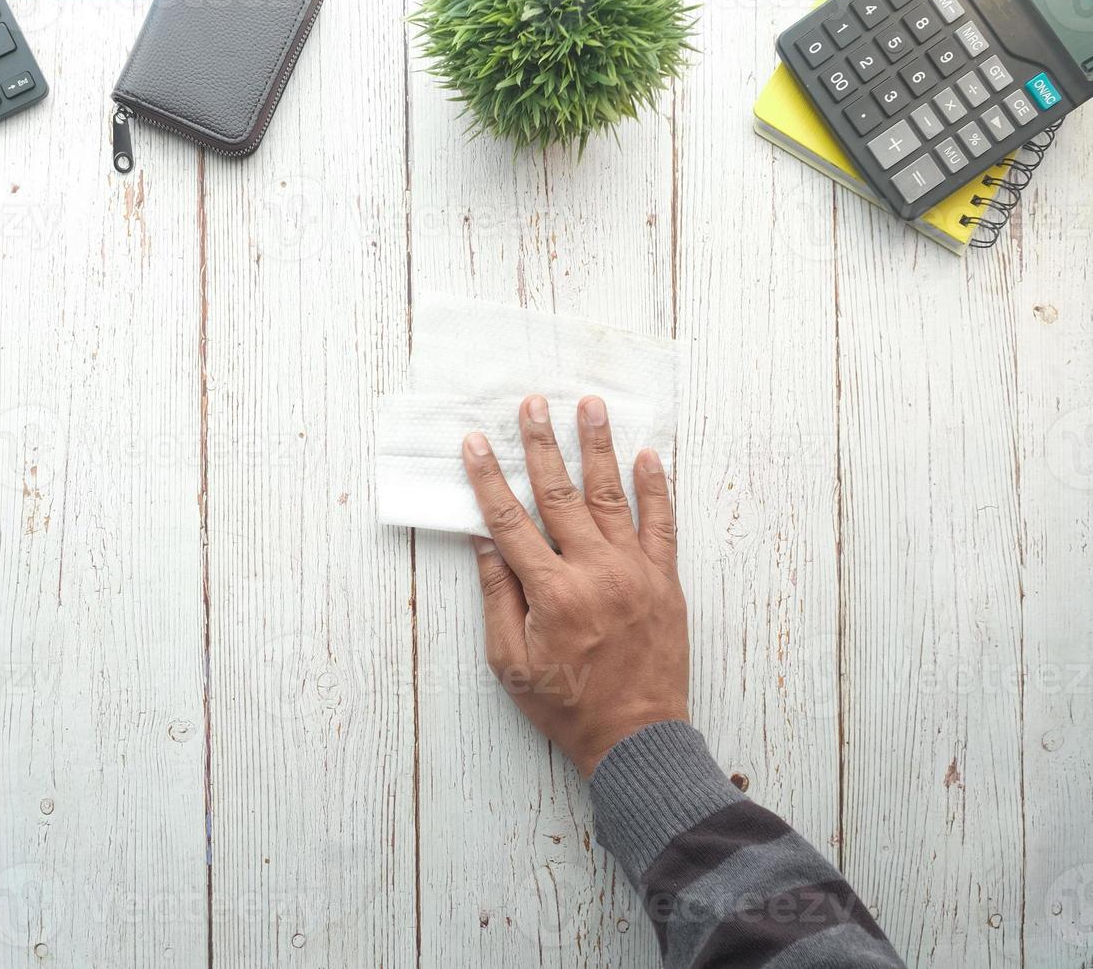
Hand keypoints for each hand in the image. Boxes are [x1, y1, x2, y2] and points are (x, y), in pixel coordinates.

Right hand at [463, 394, 688, 776]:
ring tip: (590, 405)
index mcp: (553, 593)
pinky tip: (647, 454)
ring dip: (598, 447)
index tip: (477, 442)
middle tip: (532, 404)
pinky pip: (662, 523)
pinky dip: (656, 487)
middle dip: (542, 445)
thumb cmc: (567, 705)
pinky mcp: (665, 580)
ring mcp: (635, 572)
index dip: (490, 479)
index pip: (511, 522)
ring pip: (613, 496)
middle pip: (561, 495)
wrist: (637, 737)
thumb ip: (499, 598)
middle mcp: (595, 572)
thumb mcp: (511, 662)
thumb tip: (484, 544)